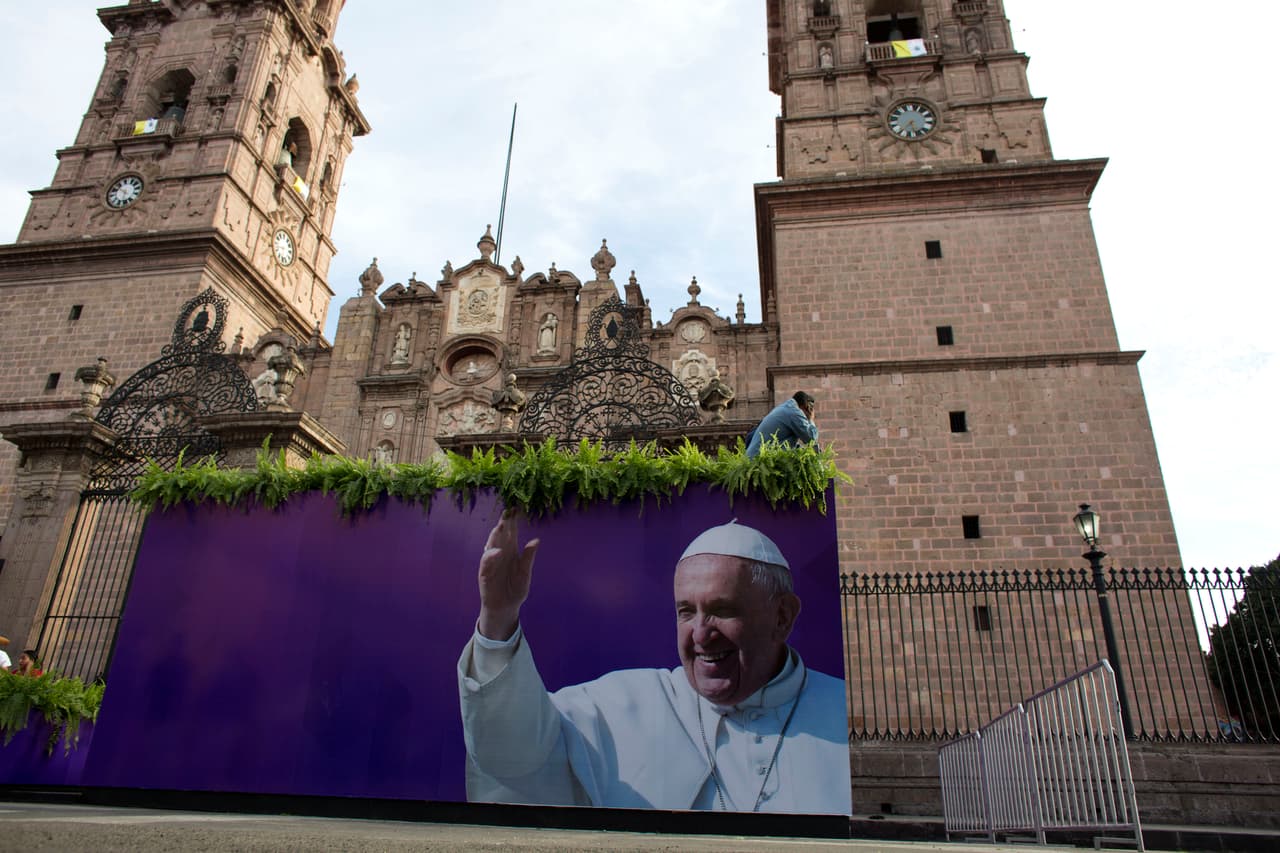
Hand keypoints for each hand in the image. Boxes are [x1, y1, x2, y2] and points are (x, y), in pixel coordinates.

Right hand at [476, 509, 539, 640]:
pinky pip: (486, 563)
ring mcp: (491, 562)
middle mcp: (500, 553)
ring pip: (491, 545)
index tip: (516, 508)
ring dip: (495, 536)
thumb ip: (528, 557)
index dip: (513, 520)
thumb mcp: (525, 573)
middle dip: (503, 523)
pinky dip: (491, 557)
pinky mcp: (485, 574)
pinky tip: (498, 552)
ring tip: (500, 526)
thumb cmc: (516, 589)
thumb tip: (536, 540)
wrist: (506, 607)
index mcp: (511, 551)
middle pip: (501, 535)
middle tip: (507, 511)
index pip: (511, 532)